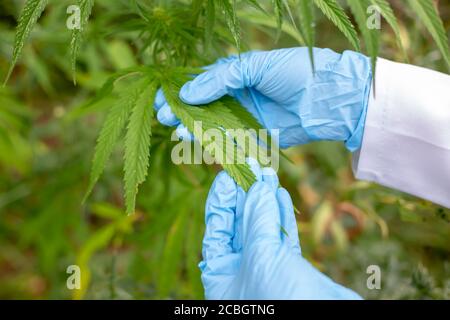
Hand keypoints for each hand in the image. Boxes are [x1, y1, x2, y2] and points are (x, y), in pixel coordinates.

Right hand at [154, 47, 371, 150]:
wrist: (326, 98)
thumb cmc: (294, 73)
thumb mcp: (256, 66)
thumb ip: (222, 78)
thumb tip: (187, 93)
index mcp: (236, 75)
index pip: (200, 82)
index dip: (180, 90)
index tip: (161, 97)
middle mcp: (237, 97)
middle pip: (202, 105)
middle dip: (181, 110)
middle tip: (163, 116)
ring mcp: (244, 118)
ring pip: (211, 124)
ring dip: (192, 127)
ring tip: (175, 130)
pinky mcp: (254, 137)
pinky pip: (228, 140)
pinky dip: (211, 142)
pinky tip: (195, 142)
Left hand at [200, 161, 361, 298]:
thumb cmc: (279, 297)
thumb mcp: (260, 256)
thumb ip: (257, 220)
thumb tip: (257, 187)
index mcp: (220, 275)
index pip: (216, 229)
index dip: (220, 200)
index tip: (227, 174)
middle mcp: (240, 272)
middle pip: (239, 225)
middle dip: (245, 195)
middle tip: (250, 166)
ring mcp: (267, 269)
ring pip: (263, 228)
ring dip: (265, 200)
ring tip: (267, 172)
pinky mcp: (291, 269)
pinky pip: (283, 237)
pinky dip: (282, 216)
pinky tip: (280, 194)